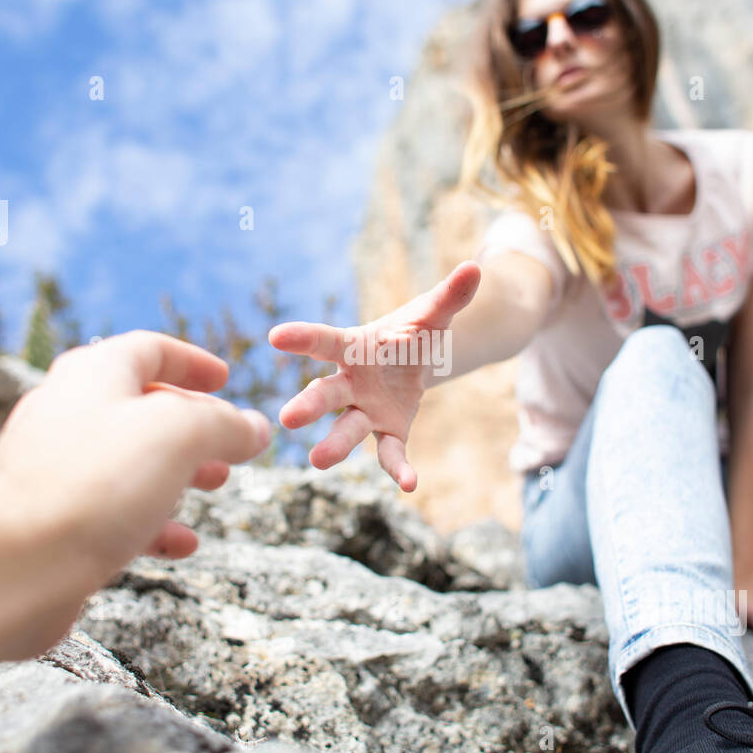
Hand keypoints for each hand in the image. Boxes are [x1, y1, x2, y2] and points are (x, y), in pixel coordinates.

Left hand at [0, 330, 270, 579]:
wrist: (13, 565)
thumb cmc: (94, 485)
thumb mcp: (181, 435)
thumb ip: (225, 425)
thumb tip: (255, 429)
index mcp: (94, 375)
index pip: (150, 349)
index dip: (193, 362)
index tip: (225, 379)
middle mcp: (68, 413)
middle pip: (140, 407)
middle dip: (194, 426)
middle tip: (228, 447)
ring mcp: (56, 468)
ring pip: (128, 461)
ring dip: (178, 472)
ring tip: (214, 486)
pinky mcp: (52, 520)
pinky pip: (110, 511)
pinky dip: (152, 521)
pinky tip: (181, 543)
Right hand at [269, 261, 478, 491]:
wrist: (418, 359)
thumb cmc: (411, 332)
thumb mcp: (432, 314)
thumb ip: (450, 295)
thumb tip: (476, 268)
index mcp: (354, 347)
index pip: (324, 341)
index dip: (302, 338)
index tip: (276, 336)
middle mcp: (350, 382)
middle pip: (324, 394)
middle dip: (307, 406)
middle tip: (286, 419)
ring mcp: (365, 410)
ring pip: (346, 428)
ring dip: (334, 445)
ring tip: (317, 461)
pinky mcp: (388, 431)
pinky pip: (389, 452)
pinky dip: (397, 468)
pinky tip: (409, 485)